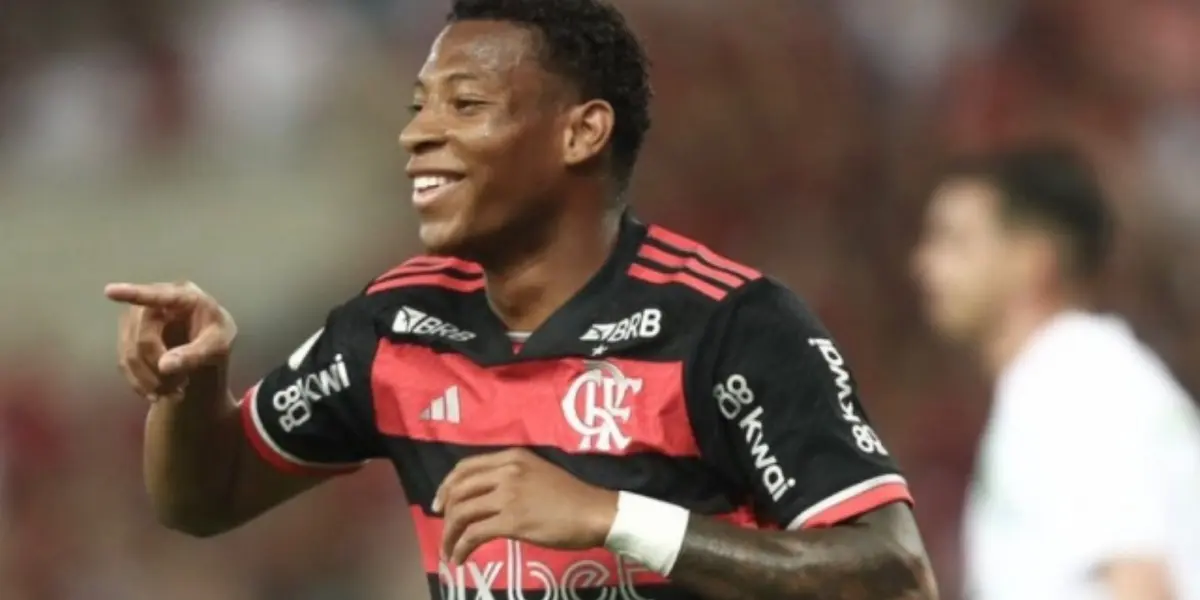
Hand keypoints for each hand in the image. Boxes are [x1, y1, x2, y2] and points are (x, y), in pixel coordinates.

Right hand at [106, 281, 236, 401]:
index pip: (155, 296)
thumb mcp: (218, 346)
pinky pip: (125, 363)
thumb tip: (164, 366)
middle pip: (142, 338)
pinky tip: (158, 393)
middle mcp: (154, 303)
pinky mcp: (128, 337)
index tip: (109, 291)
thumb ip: (195, 354)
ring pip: (130, 354)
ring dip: (149, 380)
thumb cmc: (217, 336)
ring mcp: (137, 319)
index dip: (132, 293)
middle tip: (180, 389)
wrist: (207, 345)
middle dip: (158, 368)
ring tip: (175, 392)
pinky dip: (140, 383)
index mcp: (183, 297)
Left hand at [434, 448, 618, 564]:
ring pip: (462, 513)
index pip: (466, 466)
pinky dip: (462, 548)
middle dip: (445, 513)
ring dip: (450, 535)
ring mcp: (508, 496)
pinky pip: (474, 534)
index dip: (447, 485)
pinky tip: (461, 558)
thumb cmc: (571, 496)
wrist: (594, 512)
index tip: (441, 503)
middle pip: (459, 490)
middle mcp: (506, 472)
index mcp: (512, 457)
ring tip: (450, 550)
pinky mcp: (512, 521)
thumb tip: (485, 498)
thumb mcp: (537, 473)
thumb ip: (510, 478)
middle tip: (443, 530)